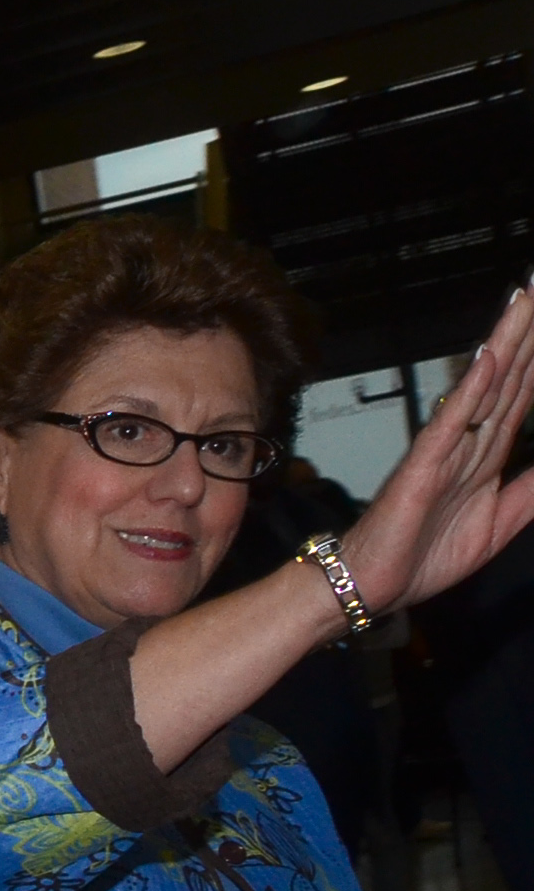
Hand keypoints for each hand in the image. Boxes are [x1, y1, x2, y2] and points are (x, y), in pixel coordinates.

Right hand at [336, 280, 533, 615]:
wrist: (372, 588)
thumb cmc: (421, 558)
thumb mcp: (498, 526)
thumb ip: (531, 492)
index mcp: (486, 457)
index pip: (522, 395)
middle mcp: (468, 444)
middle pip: (509, 377)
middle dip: (529, 334)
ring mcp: (446, 451)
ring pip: (485, 388)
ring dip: (508, 344)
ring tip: (525, 301)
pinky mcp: (423, 468)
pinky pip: (452, 423)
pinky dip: (472, 390)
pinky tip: (488, 359)